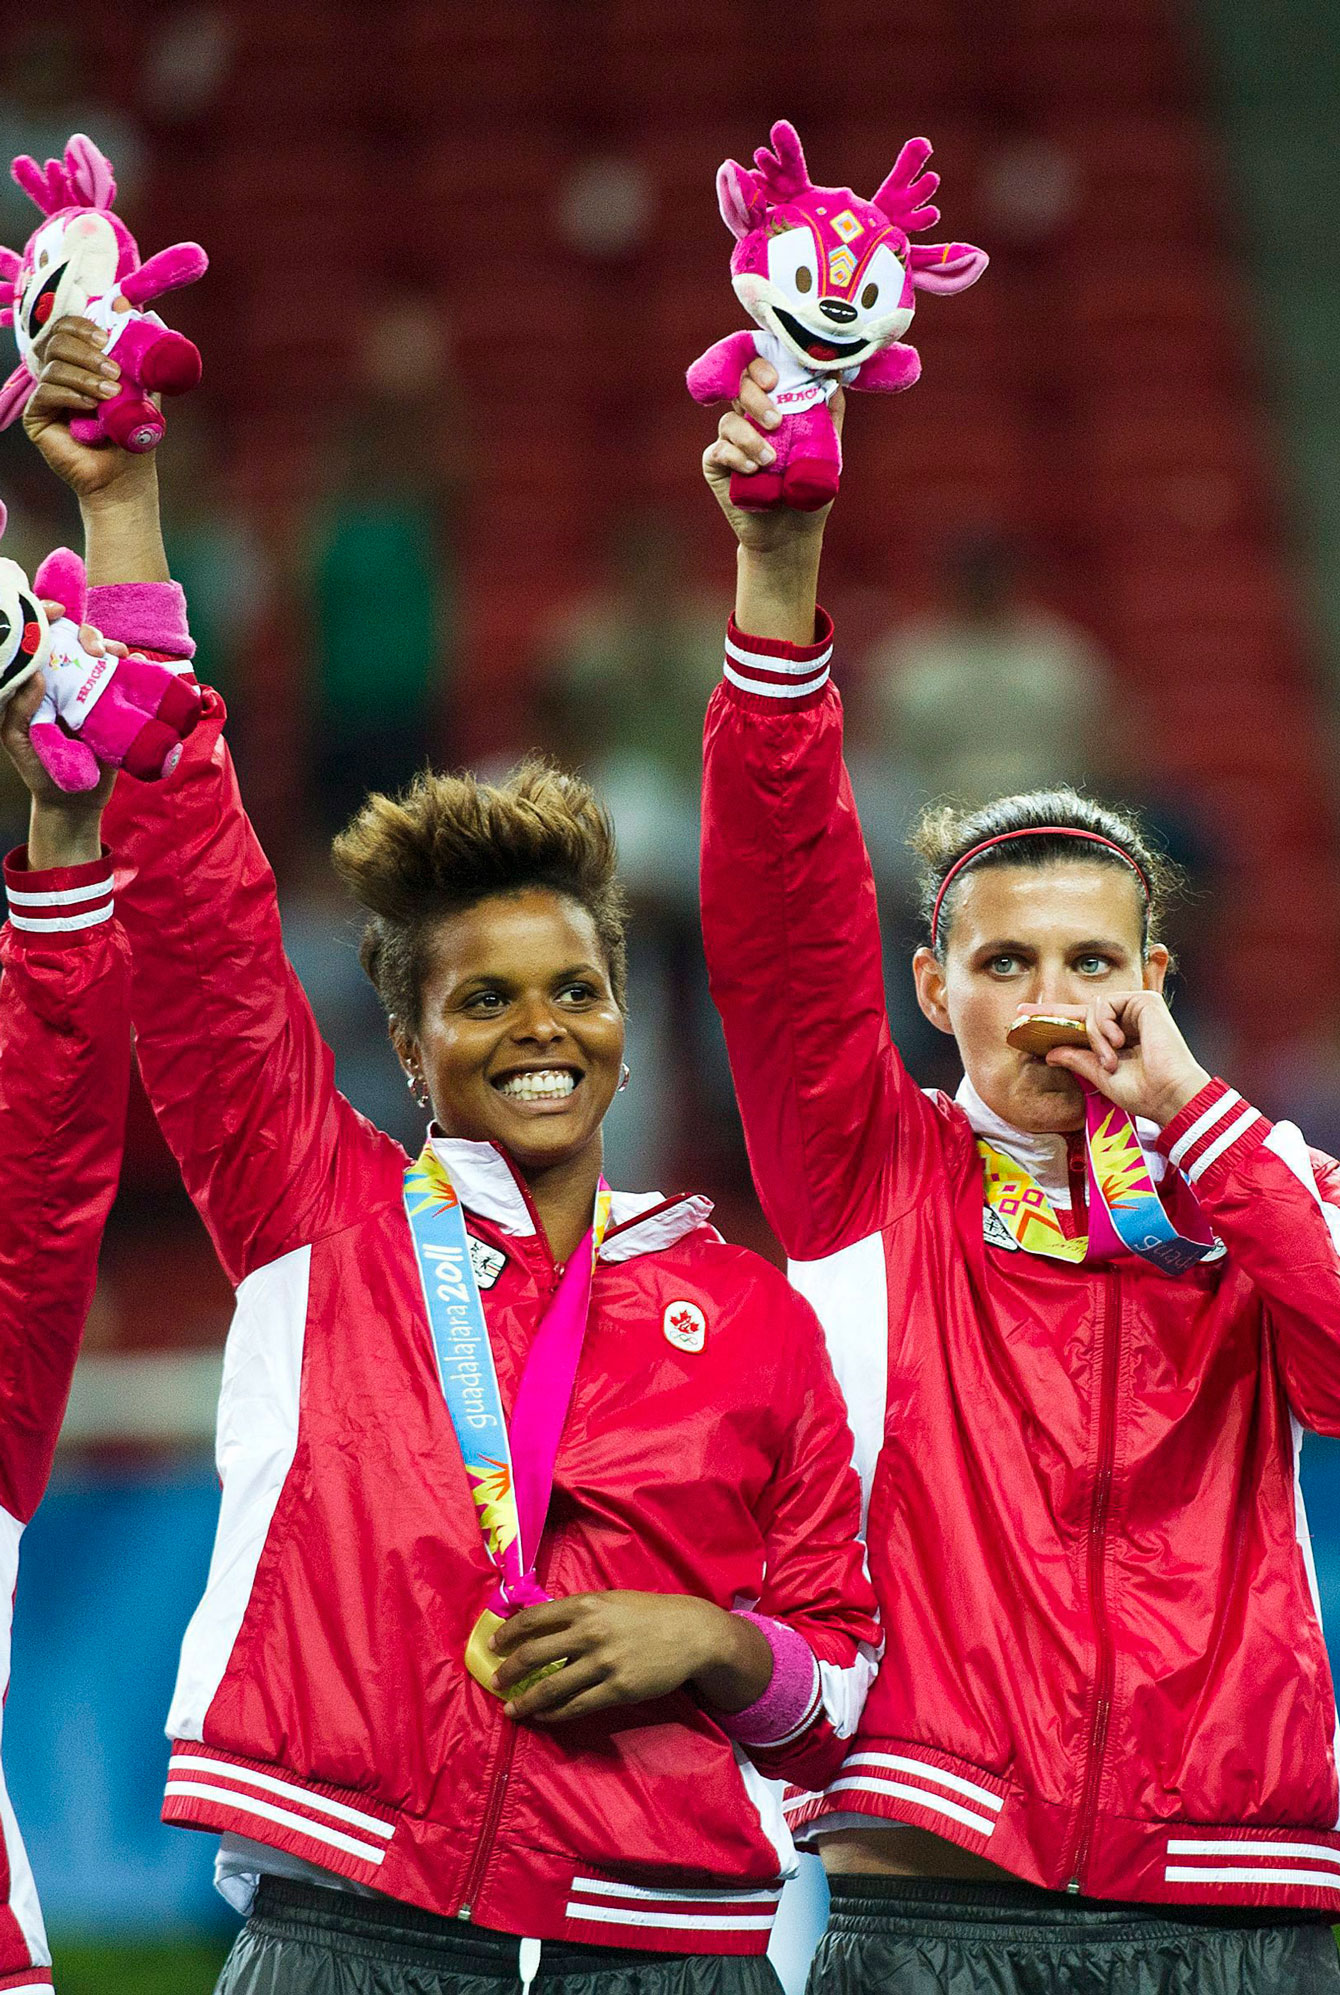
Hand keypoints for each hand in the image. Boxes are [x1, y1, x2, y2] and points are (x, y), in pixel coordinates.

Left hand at [1, 606, 119, 862]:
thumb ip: (18, 708)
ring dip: (112, 645)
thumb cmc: (39, 768)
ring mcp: (92, 691)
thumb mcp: (16, 739)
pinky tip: (137, 665)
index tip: (59, 612)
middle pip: (76, 639)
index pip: (42, 639)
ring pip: (104, 654)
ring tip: (117, 655)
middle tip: (94, 648)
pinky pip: (130, 679)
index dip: (48, 616)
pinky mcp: (117, 705)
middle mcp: (65, 680)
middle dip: (87, 632)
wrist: (75, 799)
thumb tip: (36, 676)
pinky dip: (137, 666)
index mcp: (37, 682)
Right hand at [23, 314, 156, 508]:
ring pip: (53, 364)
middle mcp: (59, 374)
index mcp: (81, 363)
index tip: (108, 334)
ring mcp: (46, 394)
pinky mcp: (37, 417)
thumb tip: (131, 309)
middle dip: (86, 348)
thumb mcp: (143, 390)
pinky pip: (46, 392)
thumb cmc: (134, 436)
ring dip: (85, 374)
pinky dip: (71, 394)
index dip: (83, 323)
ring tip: (110, 393)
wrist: (126, 478)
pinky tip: (90, 405)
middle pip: (56, 339)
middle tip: (113, 368)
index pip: (69, 328)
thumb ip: (138, 356)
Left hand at [489, 1589, 769, 1725]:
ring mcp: (603, 1663)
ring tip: (512, 1708)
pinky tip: (543, 1715)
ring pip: (551, 1687)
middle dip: (509, 1671)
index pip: (533, 1619)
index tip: (494, 1646)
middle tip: (496, 1680)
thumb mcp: (611, 1601)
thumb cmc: (648, 1614)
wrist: (690, 1634)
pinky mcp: (617, 1689)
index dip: (508, 1634)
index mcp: (585, 1605)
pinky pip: (576, 1706)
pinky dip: (554, 1713)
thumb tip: (542, 1625)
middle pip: (534, 1655)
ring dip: (526, 1700)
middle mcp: (589, 1632)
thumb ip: (579, 1612)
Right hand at [702, 358, 844, 556]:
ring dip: (749, 437)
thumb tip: (836, 373)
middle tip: (775, 420)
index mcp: (773, 406)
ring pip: (729, 421)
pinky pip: (719, 450)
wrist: (791, 533)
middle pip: (738, 386)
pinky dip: (736, 456)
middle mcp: (748, 417)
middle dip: (754, 397)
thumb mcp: (828, 450)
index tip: (775, 380)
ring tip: (770, 460)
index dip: (761, 366)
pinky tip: (752, 470)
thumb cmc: (808, 490)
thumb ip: (830, 413)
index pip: (760, 371)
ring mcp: (730, 440)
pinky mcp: (716, 464)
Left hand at [1033, 995, 1210, 1128]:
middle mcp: (1130, 1019)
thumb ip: (1077, 1058)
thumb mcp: (1100, 1075)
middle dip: (1052, 1013)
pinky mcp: (1145, 1001)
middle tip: (1022, 1012)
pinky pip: (1104, 1006)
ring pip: (1092, 1011)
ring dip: (1094, 1037)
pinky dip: (1103, 1027)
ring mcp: (1138, 1008)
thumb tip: (1050, 1052)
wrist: (1169, 1096)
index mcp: (1122, 1037)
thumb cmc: (1143, 1092)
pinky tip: (1118, 1044)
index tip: (1026, 1019)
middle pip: (1084, 1011)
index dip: (1056, 1020)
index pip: (1084, 1024)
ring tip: (1110, 1060)